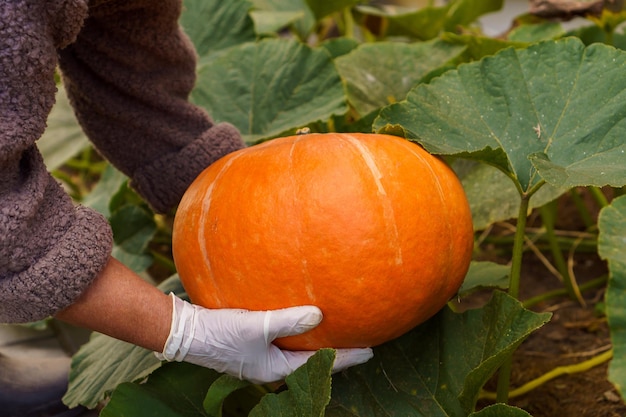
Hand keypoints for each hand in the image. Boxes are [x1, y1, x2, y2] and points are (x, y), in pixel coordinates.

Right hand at [155, 293, 372, 383]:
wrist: (185, 331)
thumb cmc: (219, 333)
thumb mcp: (256, 327)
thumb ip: (288, 320)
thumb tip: (319, 315)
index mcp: (275, 369)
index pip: (319, 365)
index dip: (346, 358)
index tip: (370, 351)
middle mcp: (271, 365)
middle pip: (312, 360)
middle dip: (336, 353)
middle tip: (361, 342)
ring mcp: (262, 354)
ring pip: (299, 349)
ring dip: (318, 341)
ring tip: (339, 330)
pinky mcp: (253, 341)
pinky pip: (285, 337)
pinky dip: (300, 330)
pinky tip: (305, 316)